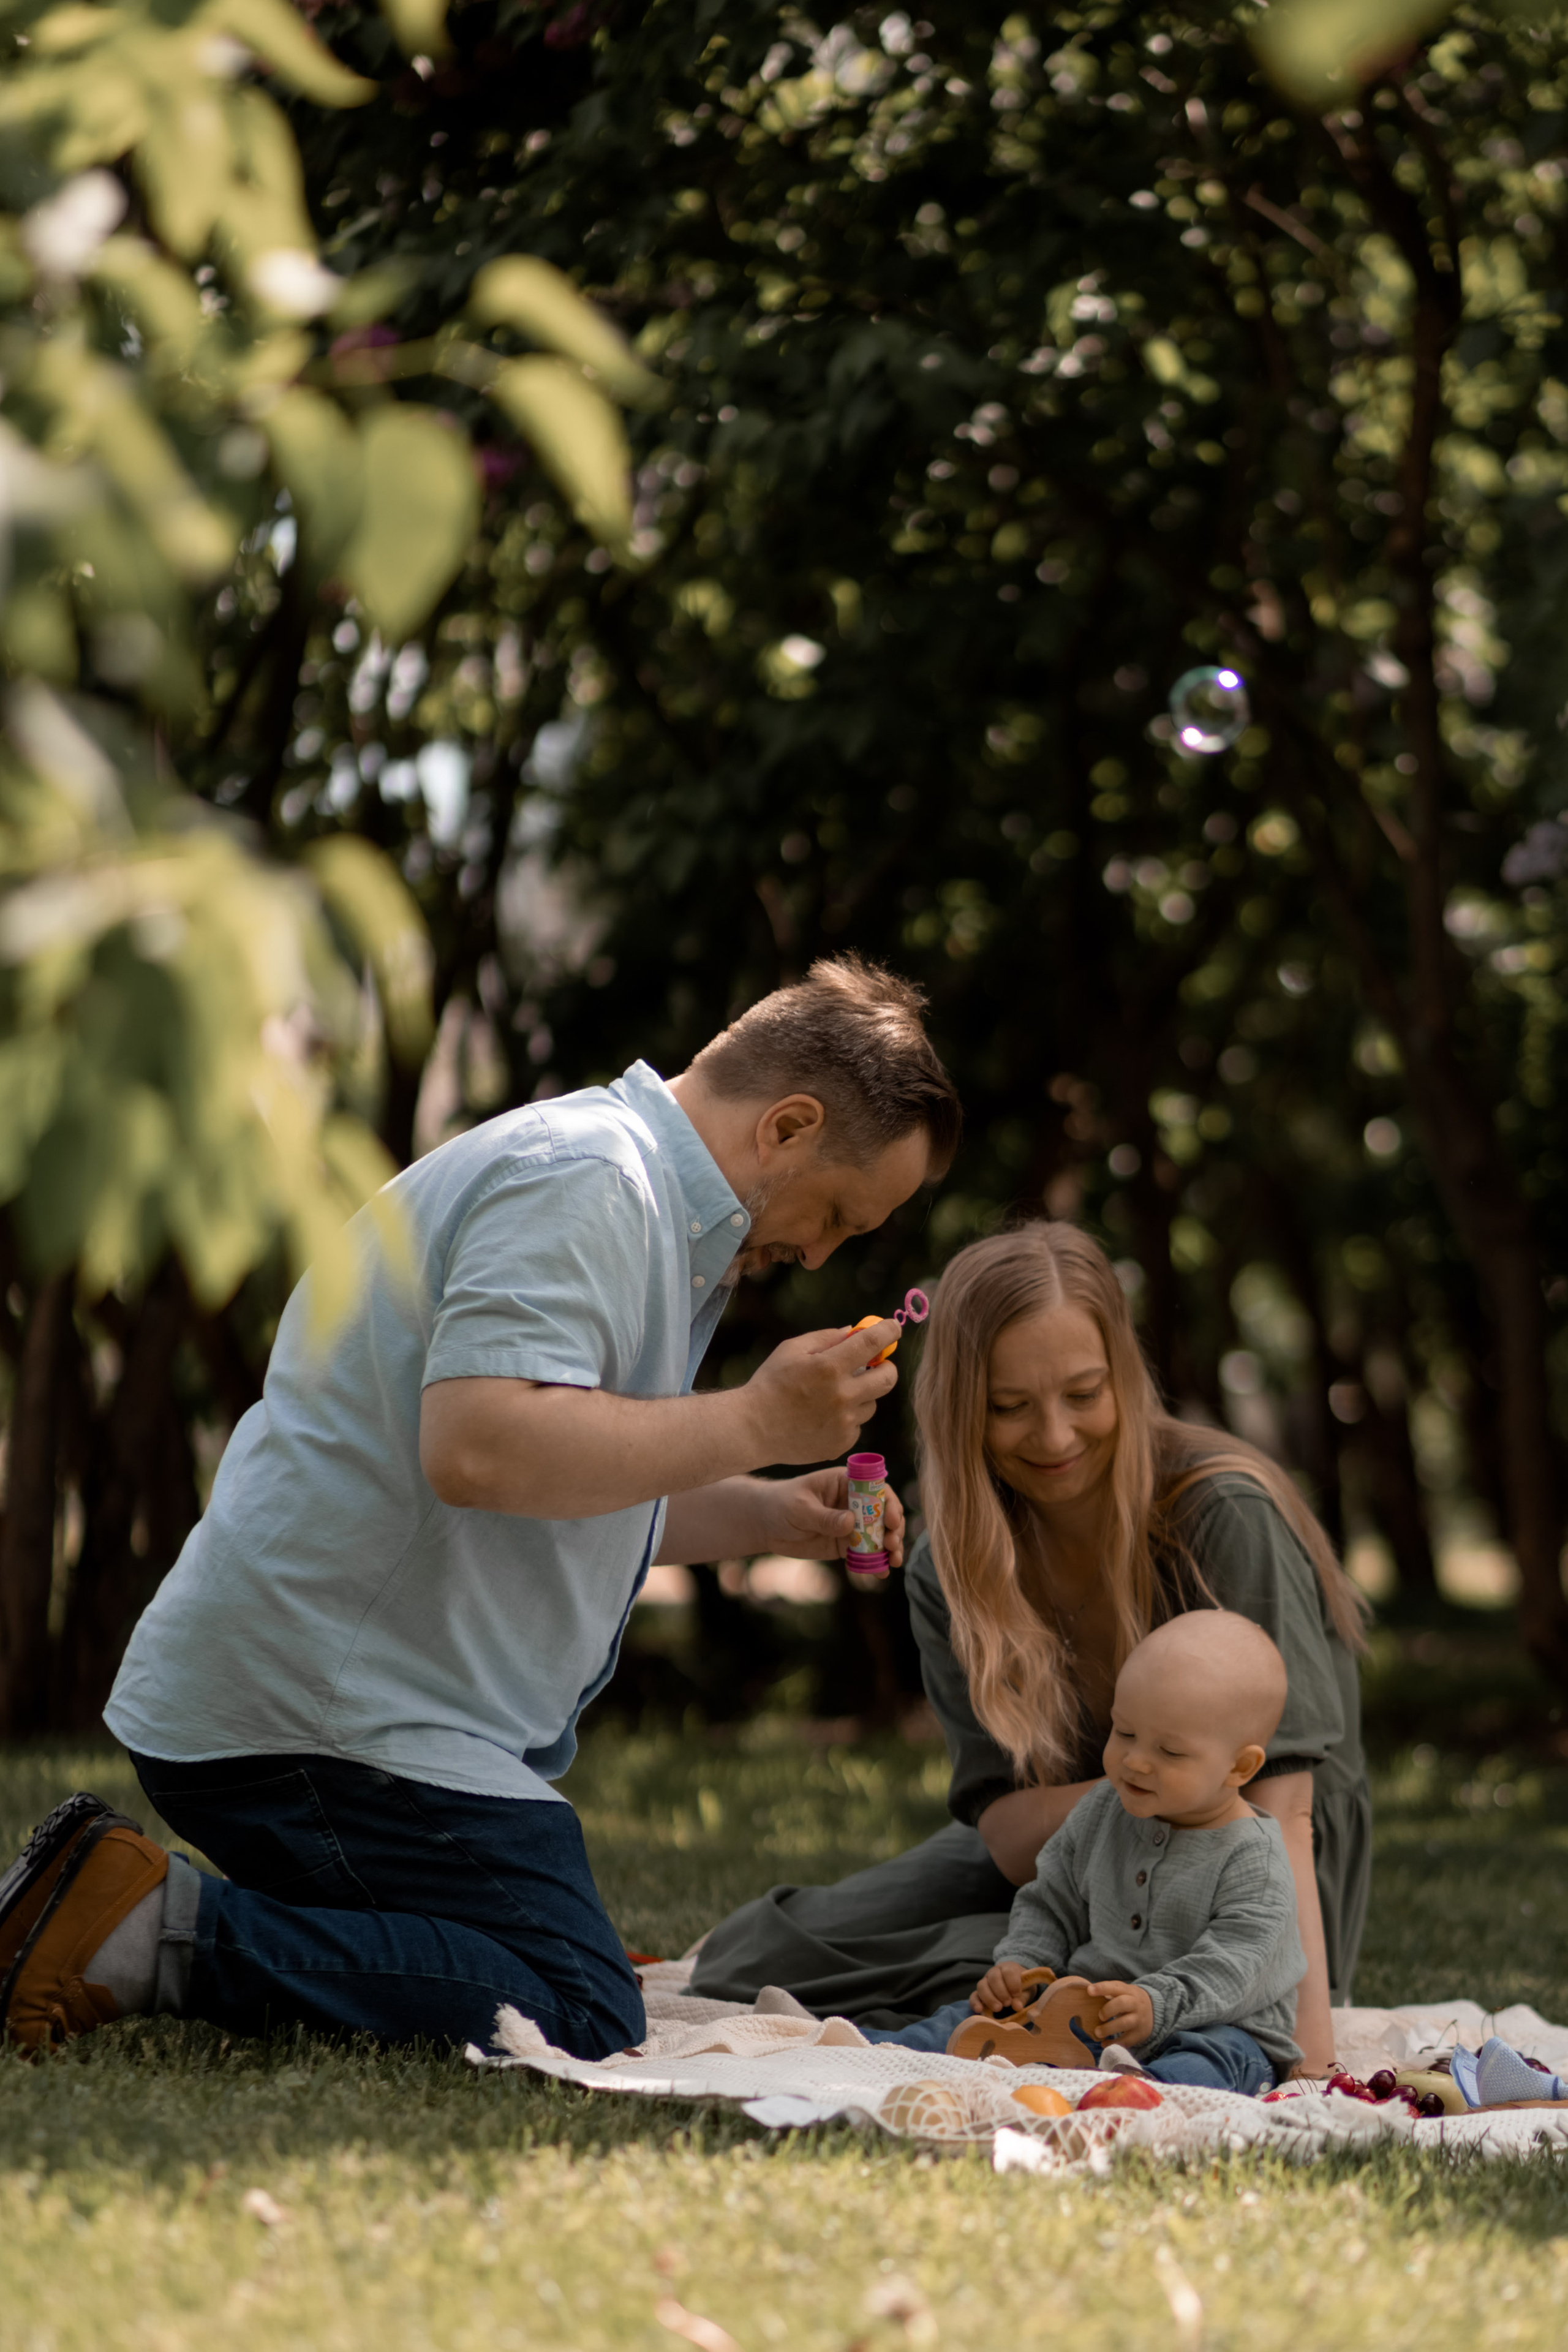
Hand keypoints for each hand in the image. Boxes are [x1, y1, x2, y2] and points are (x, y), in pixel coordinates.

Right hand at [742, 1321, 899, 1464]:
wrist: (753, 1429)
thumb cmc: (770, 1384)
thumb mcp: (791, 1349)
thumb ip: (825, 1338)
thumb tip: (853, 1331)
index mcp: (829, 1367)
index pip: (873, 1342)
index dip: (888, 1331)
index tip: (893, 1328)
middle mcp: (842, 1395)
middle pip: (888, 1378)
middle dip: (886, 1367)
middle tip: (876, 1365)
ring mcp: (844, 1422)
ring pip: (871, 1404)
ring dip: (861, 1395)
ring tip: (833, 1396)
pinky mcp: (841, 1442)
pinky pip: (856, 1425)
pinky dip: (847, 1418)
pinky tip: (823, 1416)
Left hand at [757, 1468, 906, 1565]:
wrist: (764, 1524)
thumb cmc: (780, 1504)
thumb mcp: (800, 1508)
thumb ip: (824, 1517)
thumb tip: (851, 1522)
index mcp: (845, 1483)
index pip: (876, 1489)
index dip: (889, 1503)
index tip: (892, 1520)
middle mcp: (853, 1503)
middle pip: (884, 1513)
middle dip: (894, 1529)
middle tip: (891, 1545)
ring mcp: (851, 1525)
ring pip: (879, 1535)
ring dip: (890, 1548)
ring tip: (892, 1561)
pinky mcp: (845, 1545)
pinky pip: (865, 1554)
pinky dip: (874, 1563)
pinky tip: (880, 1573)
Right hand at [971, 1962, 1028, 2014]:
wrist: (1016, 1985)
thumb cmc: (1023, 1987)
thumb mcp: (1027, 1990)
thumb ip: (1022, 1998)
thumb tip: (1017, 2006)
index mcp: (1008, 1968)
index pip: (1008, 1972)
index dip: (1012, 1984)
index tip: (1016, 1995)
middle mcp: (994, 1972)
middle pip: (993, 1978)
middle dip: (1000, 1992)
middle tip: (1007, 2003)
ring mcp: (985, 1981)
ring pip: (982, 1986)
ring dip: (989, 1998)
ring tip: (998, 2008)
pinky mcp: (979, 1993)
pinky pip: (973, 1996)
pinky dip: (975, 2003)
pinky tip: (979, 2010)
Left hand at [1090, 1980, 1153, 2046]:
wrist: (1153, 2011)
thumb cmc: (1129, 1999)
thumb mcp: (1123, 1991)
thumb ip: (1108, 1991)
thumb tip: (1086, 1992)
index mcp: (1128, 1991)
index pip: (1115, 1987)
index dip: (1101, 1988)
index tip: (1089, 1991)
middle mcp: (1135, 2004)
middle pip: (1122, 2003)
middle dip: (1108, 2010)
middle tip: (1099, 2016)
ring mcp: (1138, 2020)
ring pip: (1124, 2023)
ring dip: (1108, 2029)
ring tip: (1097, 2032)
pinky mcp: (1139, 2035)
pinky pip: (1126, 2040)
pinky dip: (1113, 2043)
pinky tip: (1104, 2043)